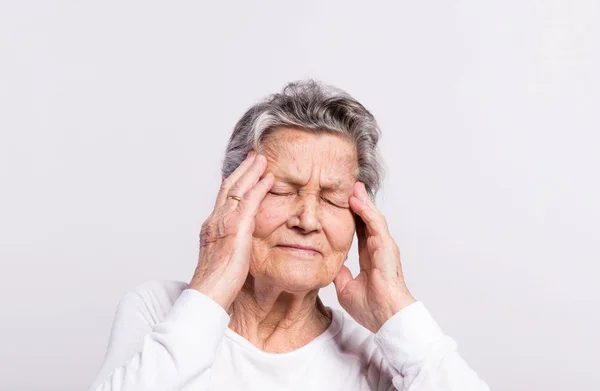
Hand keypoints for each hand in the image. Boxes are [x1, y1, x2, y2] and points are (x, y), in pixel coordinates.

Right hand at [189, 151, 273, 311]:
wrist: (207, 295)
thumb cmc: (216, 286)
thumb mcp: (224, 259)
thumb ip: (232, 246)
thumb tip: (240, 244)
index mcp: (212, 227)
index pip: (223, 197)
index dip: (235, 182)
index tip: (245, 171)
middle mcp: (215, 220)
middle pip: (228, 187)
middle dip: (242, 170)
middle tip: (254, 156)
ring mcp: (223, 223)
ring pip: (237, 189)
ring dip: (251, 172)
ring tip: (262, 159)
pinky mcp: (235, 229)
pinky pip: (249, 202)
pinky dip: (259, 187)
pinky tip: (269, 178)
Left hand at [333, 182, 416, 332]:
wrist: (387, 318)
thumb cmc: (372, 308)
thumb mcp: (346, 288)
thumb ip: (341, 275)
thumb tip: (332, 266)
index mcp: (371, 258)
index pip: (360, 232)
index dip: (352, 218)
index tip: (343, 205)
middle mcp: (379, 250)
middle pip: (367, 221)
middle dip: (358, 204)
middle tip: (349, 188)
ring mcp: (384, 247)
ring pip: (372, 218)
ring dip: (362, 202)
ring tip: (353, 187)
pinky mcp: (386, 247)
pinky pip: (375, 224)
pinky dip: (366, 210)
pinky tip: (357, 200)